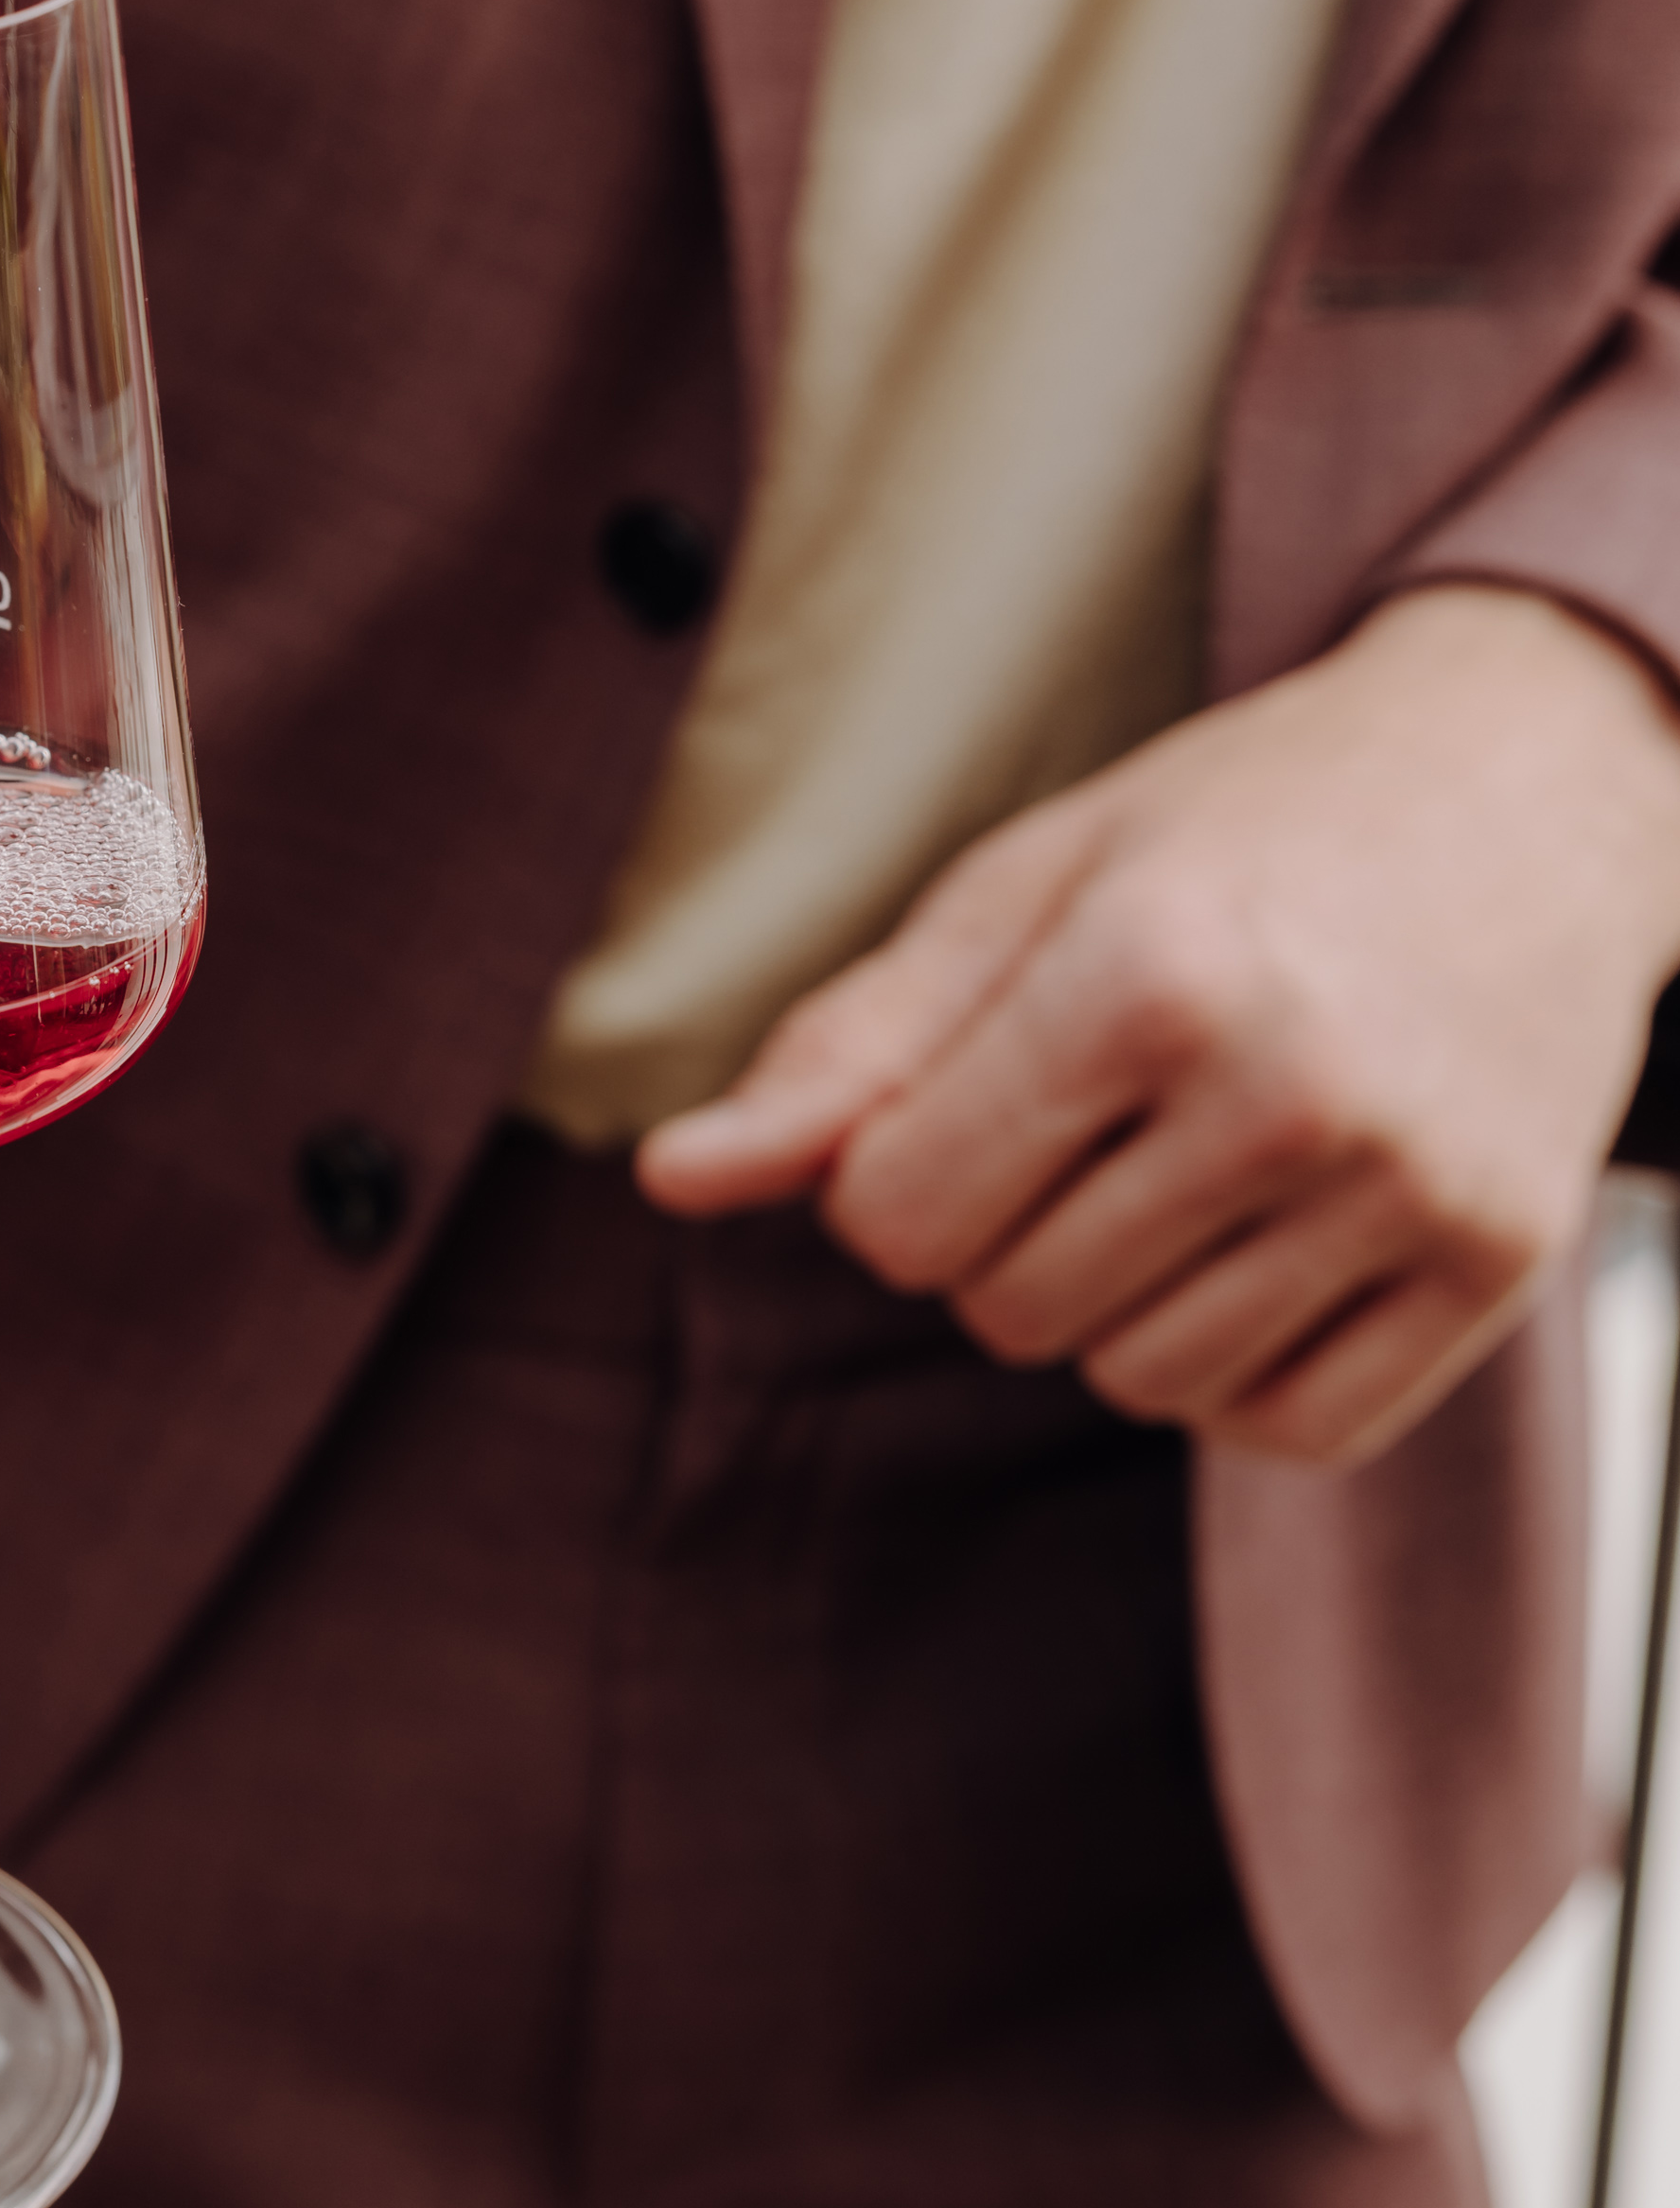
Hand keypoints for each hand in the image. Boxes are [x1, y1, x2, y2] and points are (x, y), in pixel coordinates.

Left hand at [636, 587, 1679, 1465]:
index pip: (895, 1216)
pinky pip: (1288, 1428)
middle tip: (1101, 1102)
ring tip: (1191, 1151)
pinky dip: (1244, 1366)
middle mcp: (1288, 1087)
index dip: (893, 1172)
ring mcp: (1409, 1187)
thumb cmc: (1244, 823)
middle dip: (1006, 1228)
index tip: (967, 1091)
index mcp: (1144, 970)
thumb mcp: (1029, 883)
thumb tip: (674, 1180)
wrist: (1533, 778)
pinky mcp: (1500, 1265)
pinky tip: (1272, 1232)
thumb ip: (855, 1043)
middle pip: (1007, 1308)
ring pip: (1142, 1382)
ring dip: (1122, 1299)